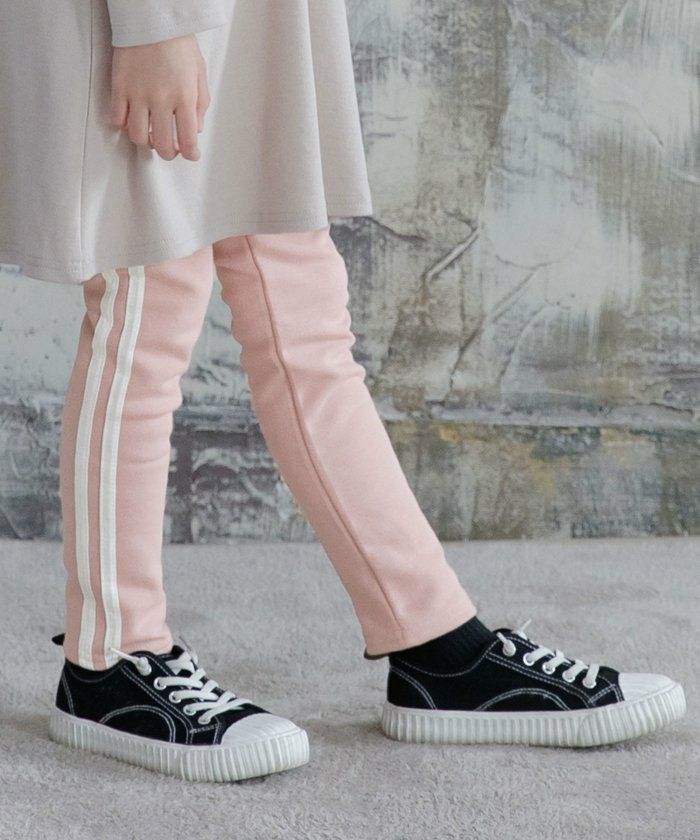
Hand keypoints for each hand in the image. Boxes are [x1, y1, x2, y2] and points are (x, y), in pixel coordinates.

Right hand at [110, 34, 210, 161]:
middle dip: (168, 153)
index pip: (188, 140)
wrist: (151, 18)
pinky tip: (132, 119)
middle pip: (162, 145)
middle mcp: (161, 100)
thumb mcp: (200, 73)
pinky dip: (125, 125)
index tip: (191, 155)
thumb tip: (196, 130)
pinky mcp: (119, 87)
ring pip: (137, 136)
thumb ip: (200, 105)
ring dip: (145, 142)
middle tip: (170, 148)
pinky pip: (117, 118)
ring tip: (151, 135)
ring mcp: (138, 95)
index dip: (191, 154)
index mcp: (184, 97)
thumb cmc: (178, 43)